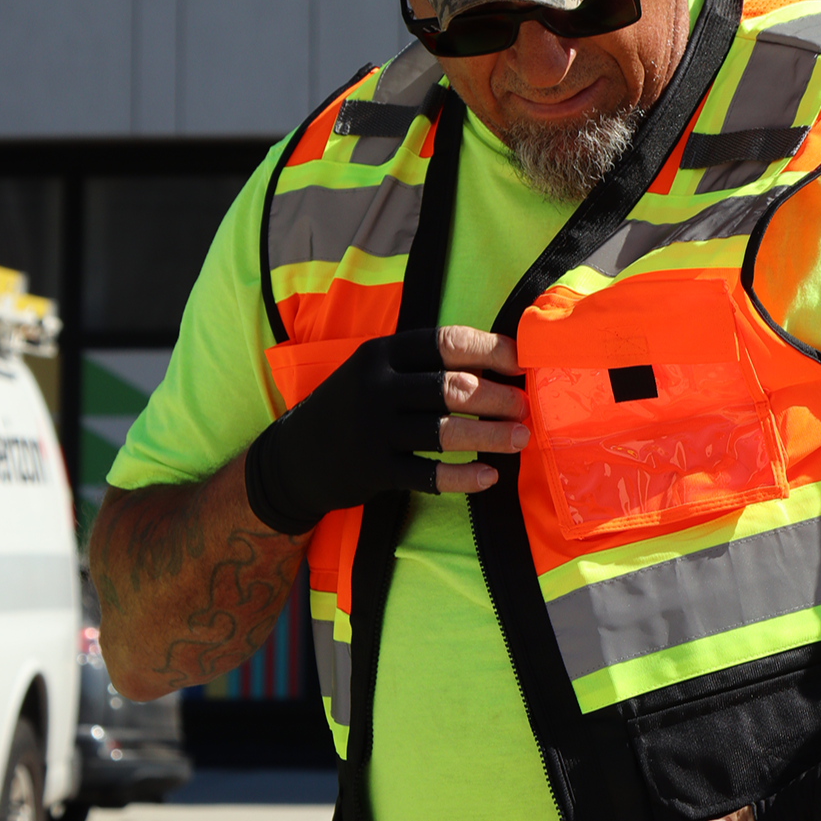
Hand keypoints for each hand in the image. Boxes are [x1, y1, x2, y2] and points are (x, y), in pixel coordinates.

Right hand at [244, 326, 527, 534]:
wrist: (294, 456)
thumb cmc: (353, 407)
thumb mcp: (376, 372)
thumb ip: (423, 367)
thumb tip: (497, 368)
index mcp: (382, 353)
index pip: (446, 343)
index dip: (491, 350)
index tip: (522, 362)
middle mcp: (376, 386)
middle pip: (451, 388)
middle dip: (497, 397)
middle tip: (526, 406)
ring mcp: (373, 429)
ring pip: (444, 432)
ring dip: (490, 436)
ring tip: (520, 440)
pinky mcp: (373, 469)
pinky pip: (428, 475)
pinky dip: (462, 477)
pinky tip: (489, 477)